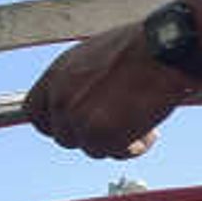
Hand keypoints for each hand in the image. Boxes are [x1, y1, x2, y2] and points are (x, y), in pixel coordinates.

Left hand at [23, 21, 200, 159]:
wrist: (166, 49)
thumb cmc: (143, 47)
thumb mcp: (97, 56)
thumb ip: (81, 81)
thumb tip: (88, 101)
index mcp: (56, 74)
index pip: (35, 113)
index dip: (56, 124)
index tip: (78, 127)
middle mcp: (60, 96)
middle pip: (64, 136)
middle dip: (92, 136)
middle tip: (121, 126)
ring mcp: (78, 116)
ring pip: (90, 147)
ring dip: (116, 142)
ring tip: (142, 126)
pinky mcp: (101, 133)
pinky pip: (114, 153)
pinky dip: (134, 148)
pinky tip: (151, 133)